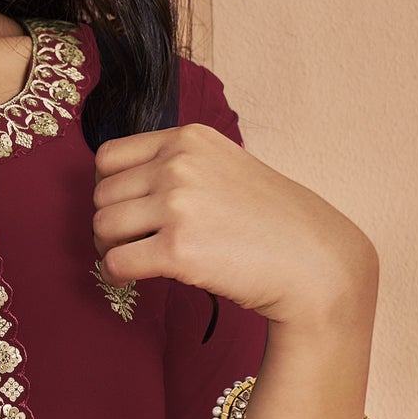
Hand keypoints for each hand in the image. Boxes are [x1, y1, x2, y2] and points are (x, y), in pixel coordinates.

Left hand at [92, 121, 377, 328]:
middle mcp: (179, 164)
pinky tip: (134, 279)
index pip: (108, 157)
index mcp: (188, 138)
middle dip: (110, 222)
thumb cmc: (272, 222)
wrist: (316, 263)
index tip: (125, 210)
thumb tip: (121, 187)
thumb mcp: (226, 167)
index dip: (110, 188)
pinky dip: (116, 275)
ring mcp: (178, 204)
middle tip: (130, 243)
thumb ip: (179, 166)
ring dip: (110, 248)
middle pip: (101, 194)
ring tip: (135, 259)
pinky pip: (115, 262)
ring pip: (102, 227)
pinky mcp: (178, 250)